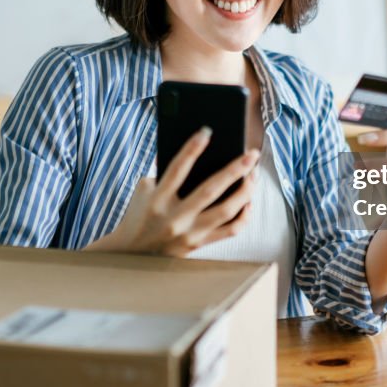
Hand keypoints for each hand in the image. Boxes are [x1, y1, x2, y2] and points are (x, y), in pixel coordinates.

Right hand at [86, 127, 257, 256]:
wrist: (132, 255)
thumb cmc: (140, 215)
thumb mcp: (143, 191)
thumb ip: (163, 172)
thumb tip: (193, 152)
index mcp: (157, 200)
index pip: (177, 169)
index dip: (192, 148)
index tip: (206, 131)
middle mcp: (175, 218)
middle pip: (210, 190)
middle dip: (234, 170)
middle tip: (251, 154)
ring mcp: (189, 234)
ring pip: (226, 211)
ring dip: (245, 191)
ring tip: (254, 174)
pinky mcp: (199, 245)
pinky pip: (230, 231)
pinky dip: (244, 215)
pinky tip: (249, 201)